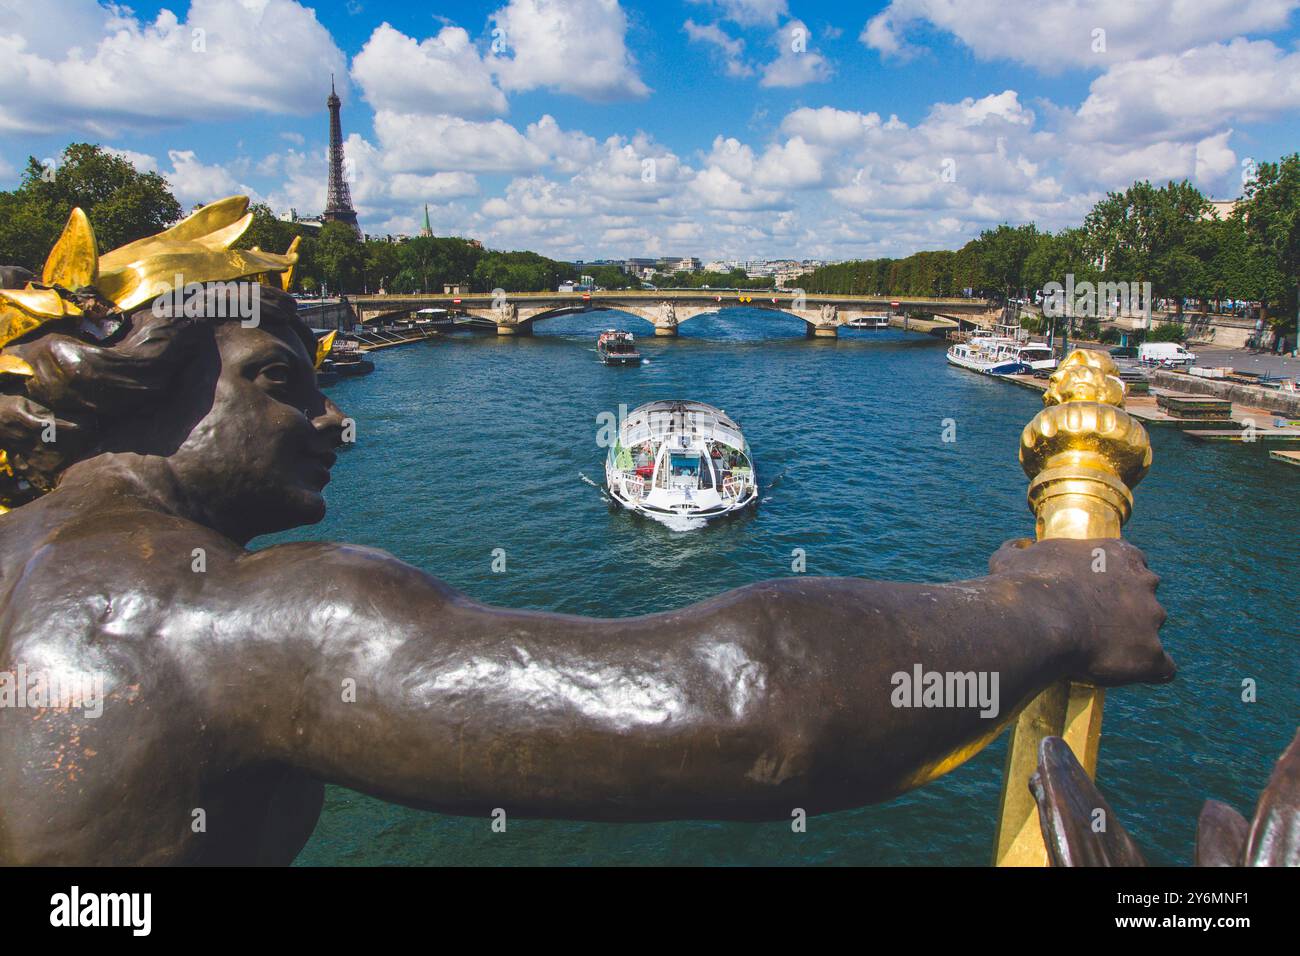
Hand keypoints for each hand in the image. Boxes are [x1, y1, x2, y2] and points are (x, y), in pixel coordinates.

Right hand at [990, 537, 1174, 686]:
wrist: (1037, 621)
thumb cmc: (1025, 586)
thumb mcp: (1013, 559)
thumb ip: (1018, 551)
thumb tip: (1014, 547)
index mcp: (1119, 553)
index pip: (1132, 563)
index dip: (1112, 582)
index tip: (1091, 596)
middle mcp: (1145, 581)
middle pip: (1145, 597)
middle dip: (1126, 611)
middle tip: (1092, 626)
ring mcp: (1153, 618)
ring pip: (1151, 632)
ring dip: (1132, 641)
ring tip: (1099, 655)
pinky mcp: (1152, 654)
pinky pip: (1162, 668)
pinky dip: (1147, 671)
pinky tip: (1124, 673)